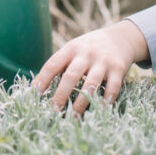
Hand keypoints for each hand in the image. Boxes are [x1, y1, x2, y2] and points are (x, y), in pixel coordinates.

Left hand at [32, 20, 148, 115]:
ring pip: (90, 85)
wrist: (121, 37)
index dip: (42, 80)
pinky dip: (104, 102)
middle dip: (60, 96)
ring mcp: (103, 61)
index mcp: (71, 48)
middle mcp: (86, 54)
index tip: (34, 96)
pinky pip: (111, 89)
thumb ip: (60, 64)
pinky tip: (97, 112)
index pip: (52, 65)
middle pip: (70, 76)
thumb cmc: (90, 48)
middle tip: (53, 111)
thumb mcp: (74, 49)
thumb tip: (37, 88)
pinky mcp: (118, 69)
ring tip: (73, 118)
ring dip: (81, 104)